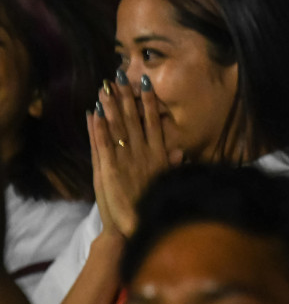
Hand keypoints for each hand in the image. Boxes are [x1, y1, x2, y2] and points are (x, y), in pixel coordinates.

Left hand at [86, 76, 178, 237]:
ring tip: (105, 88)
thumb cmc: (154, 206)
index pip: (154, 122)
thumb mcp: (169, 183)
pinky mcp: (110, 169)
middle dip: (126, 97)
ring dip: (111, 106)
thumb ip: (172, 165)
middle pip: (134, 119)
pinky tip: (94, 112)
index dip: (149, 102)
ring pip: (118, 127)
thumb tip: (179, 152)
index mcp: (158, 155)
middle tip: (119, 77)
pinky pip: (104, 144)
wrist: (139, 227)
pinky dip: (98, 128)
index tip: (145, 84)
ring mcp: (126, 159)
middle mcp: (143, 153)